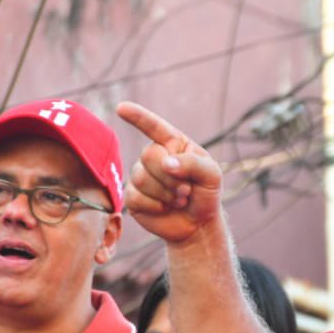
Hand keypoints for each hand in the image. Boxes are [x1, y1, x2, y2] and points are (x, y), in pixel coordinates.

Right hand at [117, 101, 223, 243]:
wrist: (198, 224)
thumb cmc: (205, 194)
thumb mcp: (212, 175)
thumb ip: (193, 163)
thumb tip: (167, 163)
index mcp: (173, 144)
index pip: (154, 126)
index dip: (137, 116)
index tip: (121, 108)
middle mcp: (154, 156)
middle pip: (149, 155)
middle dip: (170, 177)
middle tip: (186, 190)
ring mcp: (141, 175)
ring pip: (141, 178)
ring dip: (165, 193)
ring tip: (179, 200)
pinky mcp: (132, 197)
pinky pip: (135, 197)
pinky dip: (155, 206)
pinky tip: (165, 208)